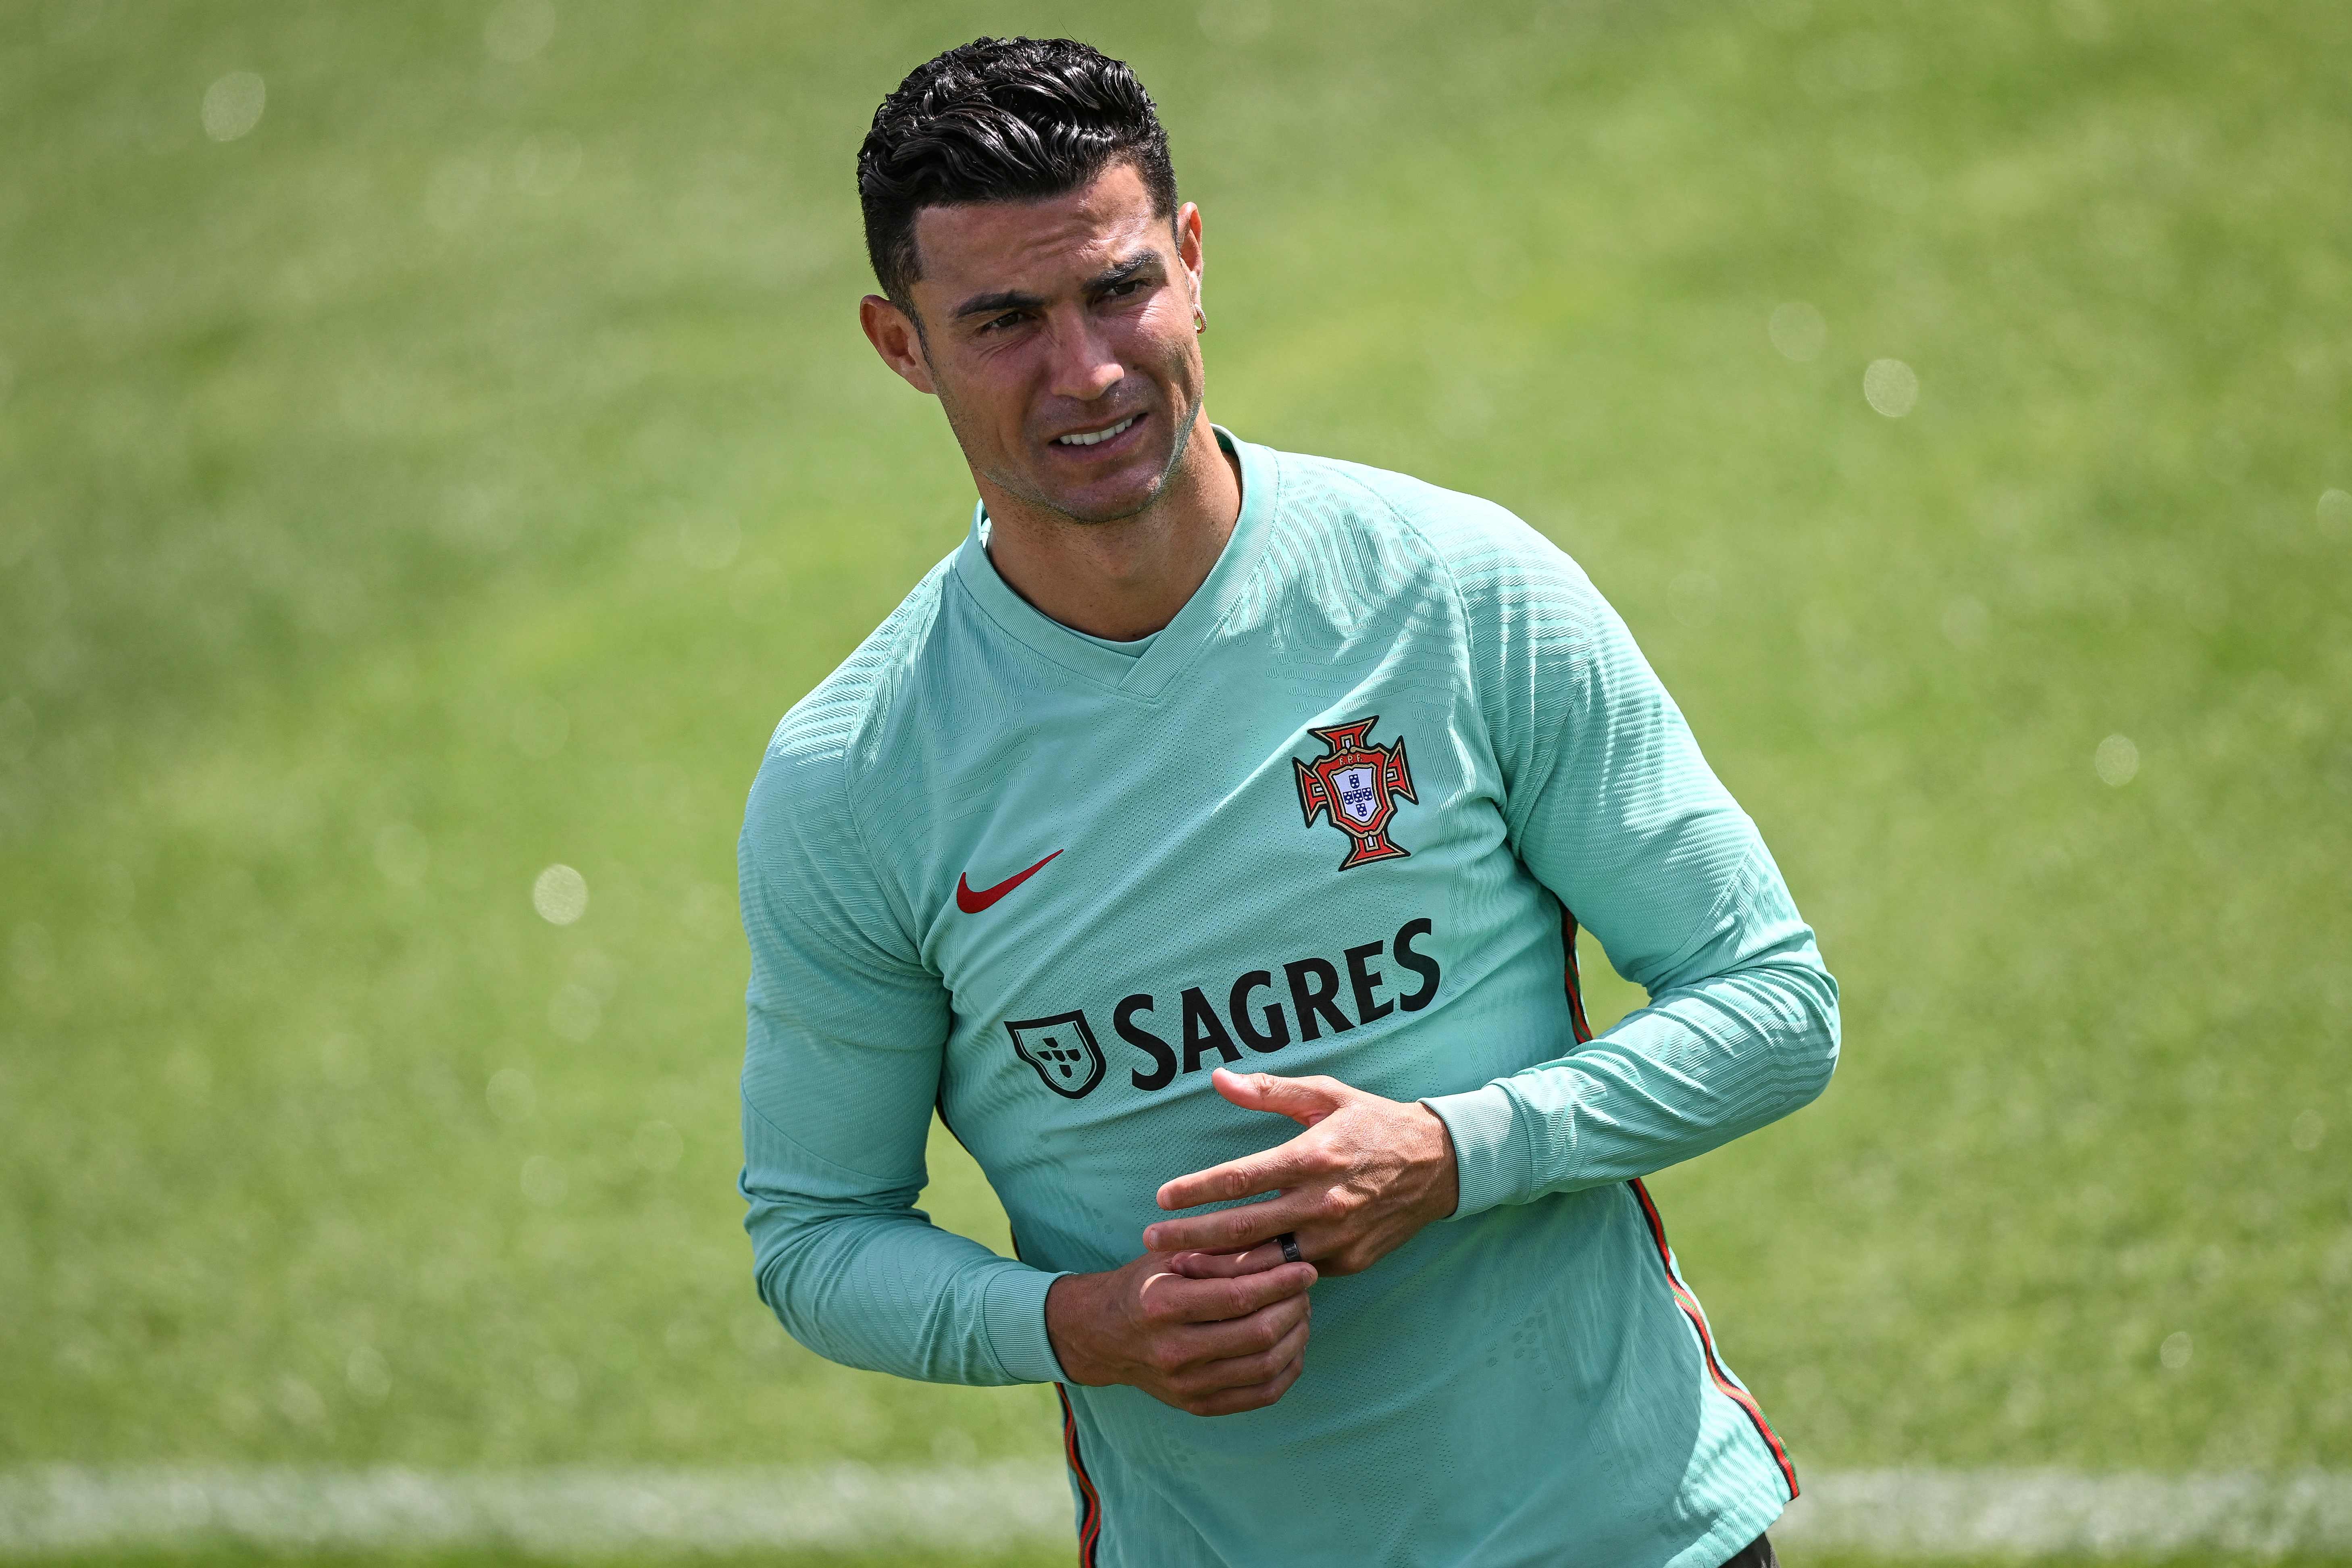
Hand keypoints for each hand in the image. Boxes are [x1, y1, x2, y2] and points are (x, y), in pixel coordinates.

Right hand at [1044, 1243, 1315, 1416]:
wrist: (1104, 1335)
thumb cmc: (1145, 1284)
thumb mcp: (1171, 1255)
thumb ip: (1221, 1250)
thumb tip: (1281, 1243)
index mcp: (1162, 1305)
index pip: (1238, 1297)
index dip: (1280, 1282)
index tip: (1305, 1268)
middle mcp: (1172, 1350)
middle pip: (1257, 1334)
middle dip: (1294, 1307)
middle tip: (1306, 1288)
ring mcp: (1186, 1385)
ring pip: (1265, 1366)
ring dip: (1297, 1336)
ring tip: (1302, 1311)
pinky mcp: (1198, 1406)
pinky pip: (1261, 1395)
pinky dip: (1288, 1369)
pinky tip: (1294, 1345)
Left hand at [1141, 1068, 1458, 1275]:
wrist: (1439, 1165)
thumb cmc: (1372, 1124)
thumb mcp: (1325, 1095)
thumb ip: (1269, 1090)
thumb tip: (1219, 1077)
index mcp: (1313, 1156)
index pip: (1241, 1178)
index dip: (1196, 1190)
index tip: (1161, 1199)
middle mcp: (1324, 1201)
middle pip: (1243, 1228)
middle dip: (1191, 1238)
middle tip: (1150, 1243)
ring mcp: (1338, 1238)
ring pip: (1266, 1263)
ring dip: (1218, 1268)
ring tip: (1178, 1267)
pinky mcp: (1350, 1262)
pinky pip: (1296, 1275)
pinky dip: (1262, 1279)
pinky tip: (1229, 1278)